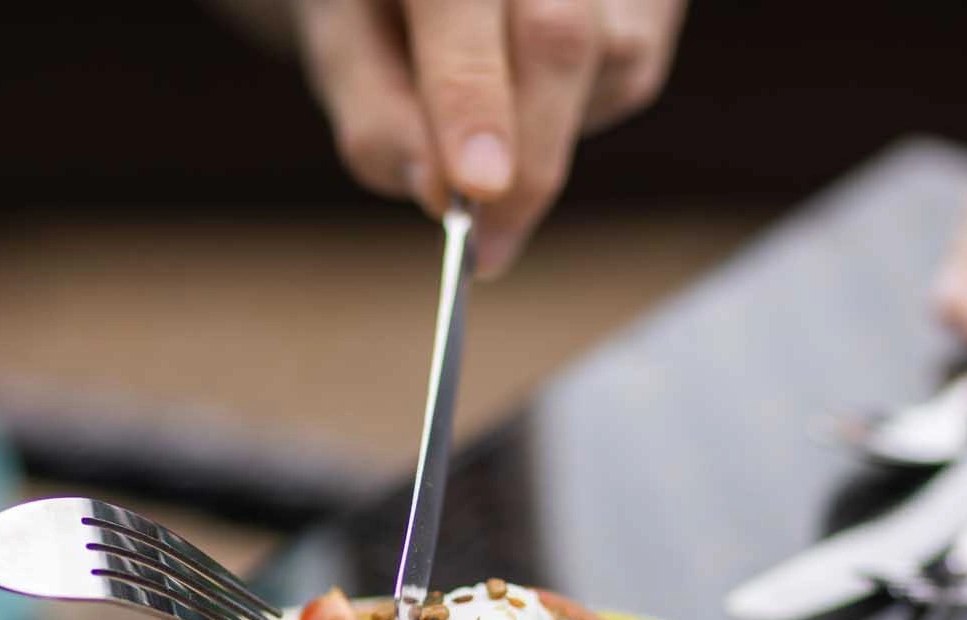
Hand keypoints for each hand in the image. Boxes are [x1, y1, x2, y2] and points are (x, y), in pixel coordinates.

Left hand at [293, 0, 685, 276]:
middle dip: (528, 160)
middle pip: (557, 38)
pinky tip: (531, 87)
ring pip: (605, 63)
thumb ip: (378, 118)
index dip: (473, 98)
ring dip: (544, 132)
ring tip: (485, 119)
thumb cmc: (378, 3)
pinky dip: (573, 110)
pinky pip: (626, 73)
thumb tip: (440, 195)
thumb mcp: (341, 48)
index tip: (474, 190)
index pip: (459, 1)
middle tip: (486, 248)